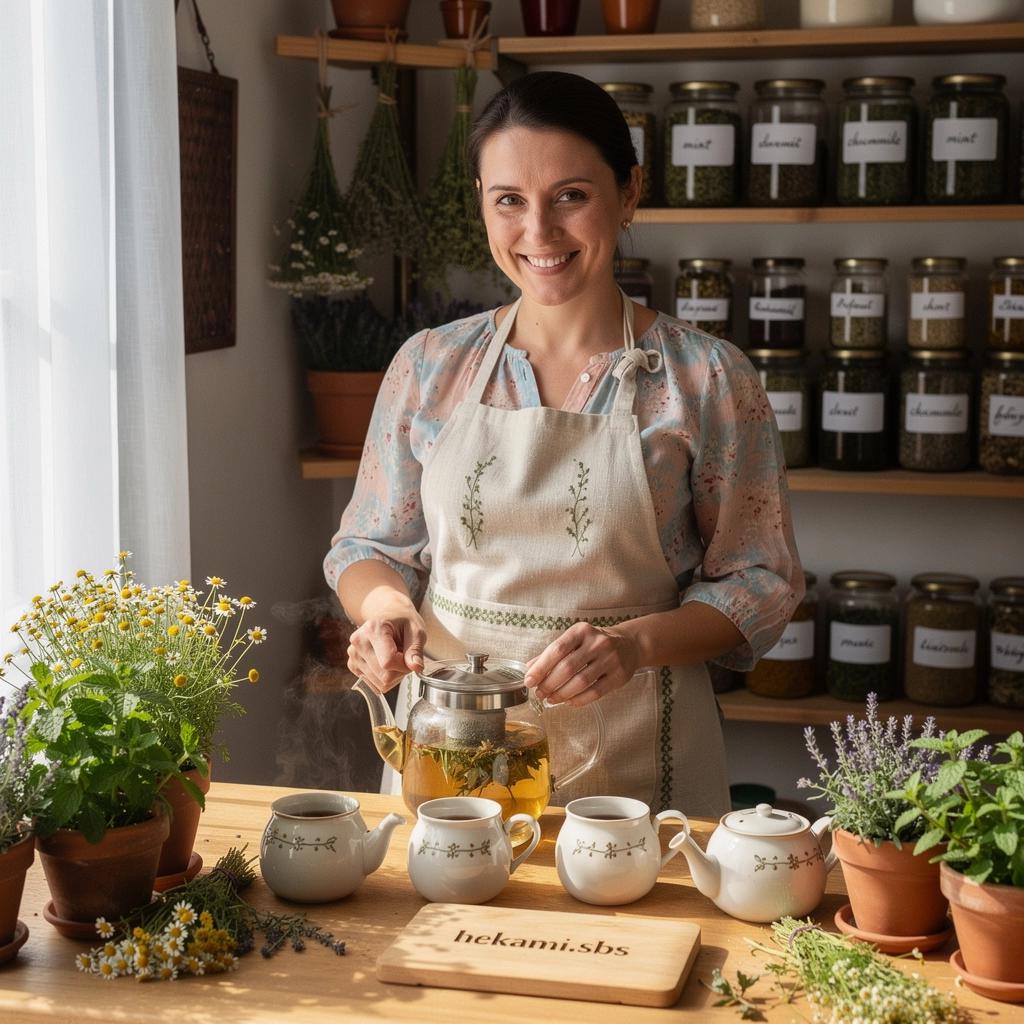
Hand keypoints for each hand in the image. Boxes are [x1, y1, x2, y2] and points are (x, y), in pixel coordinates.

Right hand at [347, 611, 425, 693]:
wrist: (388, 614)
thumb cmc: (402, 621)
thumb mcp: (416, 631)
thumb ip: (416, 650)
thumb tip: (416, 667)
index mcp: (373, 629)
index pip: (388, 662)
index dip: (404, 666)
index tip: (410, 658)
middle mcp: (358, 641)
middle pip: (384, 676)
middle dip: (399, 671)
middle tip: (404, 655)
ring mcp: (353, 654)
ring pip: (379, 683)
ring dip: (392, 675)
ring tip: (394, 656)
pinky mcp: (352, 665)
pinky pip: (373, 684)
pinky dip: (383, 678)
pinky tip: (385, 662)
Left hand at [524, 623, 641, 706]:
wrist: (628, 644)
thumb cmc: (594, 644)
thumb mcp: (574, 641)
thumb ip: (552, 653)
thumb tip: (530, 668)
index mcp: (581, 631)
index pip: (557, 649)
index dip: (541, 667)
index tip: (529, 681)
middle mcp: (597, 643)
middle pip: (568, 667)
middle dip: (549, 684)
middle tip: (539, 693)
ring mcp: (610, 659)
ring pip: (581, 682)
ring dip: (562, 694)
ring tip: (551, 699)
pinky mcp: (619, 676)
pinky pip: (595, 692)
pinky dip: (578, 700)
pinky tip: (569, 701)